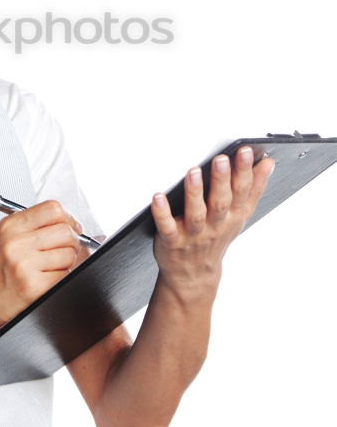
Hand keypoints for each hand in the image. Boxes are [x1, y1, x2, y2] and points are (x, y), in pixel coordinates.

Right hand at [0, 199, 83, 339]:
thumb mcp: (3, 239)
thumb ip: (32, 226)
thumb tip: (69, 224)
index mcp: (9, 226)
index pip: (52, 208)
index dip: (68, 217)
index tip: (71, 226)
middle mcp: (16, 242)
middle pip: (65, 231)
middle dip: (72, 241)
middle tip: (66, 248)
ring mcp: (25, 264)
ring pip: (69, 254)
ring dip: (68, 262)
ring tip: (51, 267)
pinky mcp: (34, 286)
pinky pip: (65, 275)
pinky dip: (62, 278)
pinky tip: (47, 279)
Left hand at [150, 146, 274, 302]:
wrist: (194, 274)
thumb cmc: (216, 238)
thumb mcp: (239, 216)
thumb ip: (254, 189)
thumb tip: (267, 164)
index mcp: (233, 216)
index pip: (242, 192)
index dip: (244, 171)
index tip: (244, 151)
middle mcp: (215, 225)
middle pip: (220, 202)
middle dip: (222, 180)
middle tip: (221, 159)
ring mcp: (193, 234)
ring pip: (196, 214)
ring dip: (195, 193)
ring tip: (194, 172)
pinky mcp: (172, 241)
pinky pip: (167, 226)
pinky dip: (162, 213)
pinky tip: (158, 197)